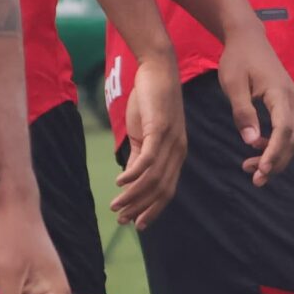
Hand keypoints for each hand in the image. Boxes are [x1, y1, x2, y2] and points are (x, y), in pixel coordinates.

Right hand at [111, 50, 185, 228]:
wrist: (157, 69)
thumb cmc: (151, 100)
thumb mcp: (144, 133)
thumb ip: (139, 156)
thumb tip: (129, 180)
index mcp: (176, 154)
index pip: (166, 191)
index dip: (152, 209)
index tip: (137, 224)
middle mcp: (177, 151)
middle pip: (160, 190)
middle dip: (140, 208)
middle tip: (122, 220)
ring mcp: (170, 141)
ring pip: (152, 179)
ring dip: (133, 195)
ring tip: (115, 206)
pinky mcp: (159, 129)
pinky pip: (147, 159)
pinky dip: (133, 174)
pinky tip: (119, 182)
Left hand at [217, 27, 293, 183]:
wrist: (248, 38)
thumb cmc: (237, 59)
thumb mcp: (233, 84)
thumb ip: (242, 112)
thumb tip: (250, 141)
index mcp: (280, 94)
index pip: (283, 131)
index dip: (274, 154)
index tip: (262, 172)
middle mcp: (293, 100)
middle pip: (292, 140)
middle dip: (276, 162)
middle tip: (255, 179)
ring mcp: (293, 102)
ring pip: (291, 138)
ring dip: (275, 156)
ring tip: (251, 168)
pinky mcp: (287, 104)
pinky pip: (286, 130)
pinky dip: (274, 144)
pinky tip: (255, 146)